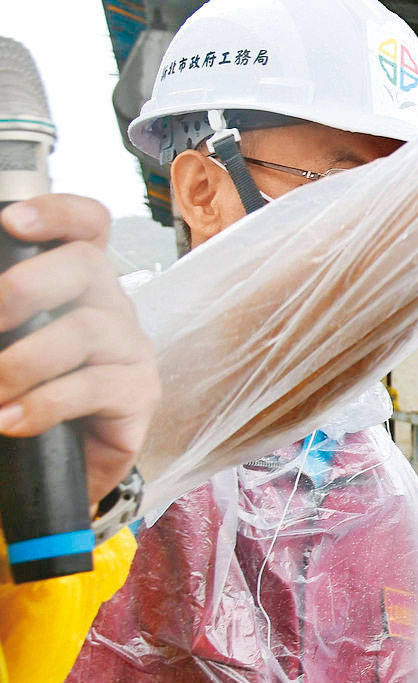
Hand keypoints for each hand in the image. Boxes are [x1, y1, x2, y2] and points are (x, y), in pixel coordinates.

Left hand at [0, 196, 158, 502]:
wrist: (51, 469)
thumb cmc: (22, 390)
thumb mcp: (8, 341)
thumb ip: (3, 313)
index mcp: (75, 283)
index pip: (87, 225)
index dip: (58, 213)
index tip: (12, 222)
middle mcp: (110, 306)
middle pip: (88, 265)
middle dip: (26, 289)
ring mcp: (130, 350)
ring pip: (88, 330)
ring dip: (25, 361)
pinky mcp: (139, 397)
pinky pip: (97, 387)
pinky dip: (44, 404)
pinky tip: (11, 419)